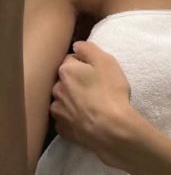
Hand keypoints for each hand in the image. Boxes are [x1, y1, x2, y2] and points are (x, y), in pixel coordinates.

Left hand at [50, 41, 149, 167]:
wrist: (110, 128)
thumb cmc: (110, 91)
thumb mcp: (106, 61)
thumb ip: (88, 48)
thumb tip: (76, 46)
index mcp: (65, 70)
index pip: (70, 59)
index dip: (84, 63)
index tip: (95, 71)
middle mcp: (56, 89)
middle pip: (65, 79)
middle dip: (75, 81)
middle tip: (94, 87)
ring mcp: (57, 111)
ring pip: (63, 98)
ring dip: (72, 99)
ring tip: (90, 104)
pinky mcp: (62, 129)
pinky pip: (65, 117)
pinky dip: (72, 116)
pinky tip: (85, 117)